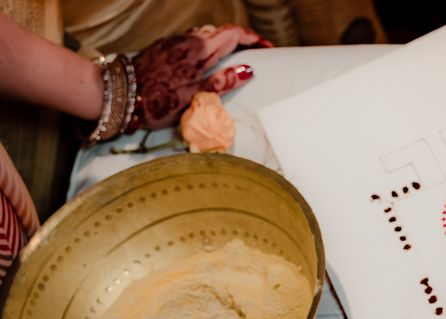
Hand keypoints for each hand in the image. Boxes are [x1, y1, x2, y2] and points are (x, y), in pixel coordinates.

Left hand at [134, 24, 271, 129]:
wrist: (118, 96)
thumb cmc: (157, 102)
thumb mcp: (195, 98)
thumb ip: (222, 82)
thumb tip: (247, 70)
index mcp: (199, 51)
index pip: (233, 34)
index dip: (253, 38)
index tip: (267, 46)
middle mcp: (187, 40)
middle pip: (221, 31)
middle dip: (241, 39)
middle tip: (255, 51)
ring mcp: (174, 41)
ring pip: (206, 34)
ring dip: (223, 41)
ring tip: (234, 55)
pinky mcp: (163, 46)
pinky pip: (192, 40)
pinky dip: (206, 46)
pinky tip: (207, 60)